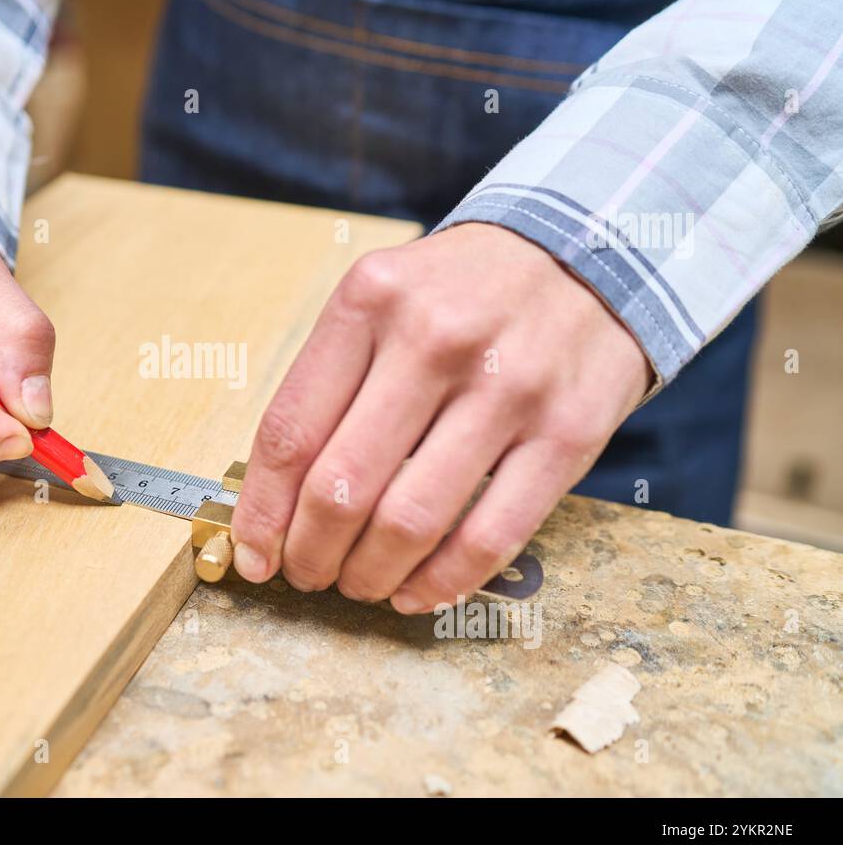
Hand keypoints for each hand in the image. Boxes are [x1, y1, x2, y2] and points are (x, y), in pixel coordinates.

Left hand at [229, 223, 649, 611]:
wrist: (592, 252)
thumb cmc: (465, 292)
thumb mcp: (384, 299)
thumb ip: (330, 383)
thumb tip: (275, 500)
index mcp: (370, 301)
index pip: (290, 431)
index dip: (262, 511)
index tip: (253, 553)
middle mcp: (434, 340)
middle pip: (341, 486)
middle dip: (310, 554)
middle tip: (307, 575)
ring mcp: (507, 388)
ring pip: (410, 520)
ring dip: (369, 575)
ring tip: (359, 584)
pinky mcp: (567, 433)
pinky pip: (490, 536)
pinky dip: (443, 582)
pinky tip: (419, 592)